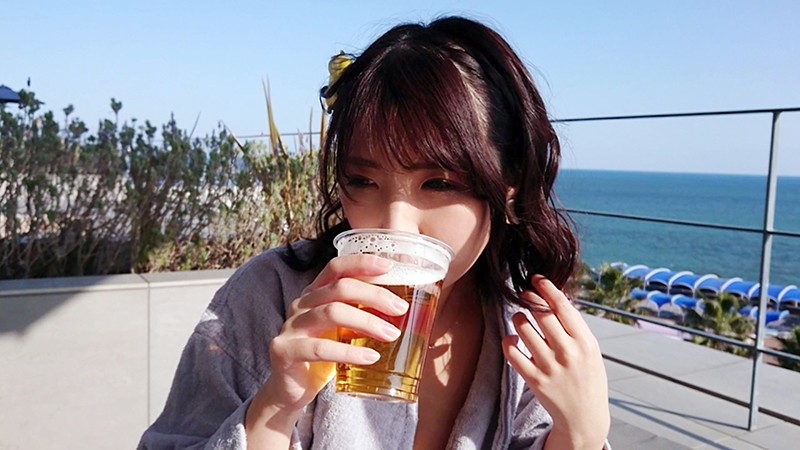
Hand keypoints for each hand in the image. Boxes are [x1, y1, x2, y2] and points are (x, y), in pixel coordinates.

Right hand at [249, 254, 407, 415]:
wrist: (290, 391)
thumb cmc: (321, 357)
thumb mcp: (340, 330)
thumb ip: (359, 315)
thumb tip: (400, 309)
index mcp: (314, 294)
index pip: (336, 267)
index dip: (361, 263)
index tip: (389, 267)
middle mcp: (300, 305)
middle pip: (339, 287)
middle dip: (374, 295)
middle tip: (401, 309)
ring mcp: (291, 327)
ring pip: (332, 313)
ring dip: (367, 322)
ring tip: (391, 334)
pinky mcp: (285, 351)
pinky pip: (320, 348)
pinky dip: (349, 352)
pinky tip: (371, 357)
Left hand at [501, 275, 608, 449]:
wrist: (585, 416)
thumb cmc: (587, 376)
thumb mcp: (590, 349)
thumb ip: (574, 326)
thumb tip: (554, 295)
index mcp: (585, 342)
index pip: (562, 306)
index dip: (547, 288)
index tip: (536, 278)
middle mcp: (567, 352)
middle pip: (541, 313)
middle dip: (529, 298)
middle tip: (524, 294)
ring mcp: (549, 366)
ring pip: (523, 328)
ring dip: (518, 318)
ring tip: (521, 319)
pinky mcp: (534, 379)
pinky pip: (512, 352)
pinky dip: (508, 341)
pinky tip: (512, 339)